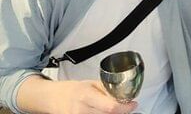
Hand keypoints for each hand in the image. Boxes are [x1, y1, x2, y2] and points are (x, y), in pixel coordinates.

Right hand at [18, 76, 137, 113]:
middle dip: (121, 112)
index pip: (110, 107)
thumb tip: (125, 95)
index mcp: (86, 96)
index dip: (125, 108)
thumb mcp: (91, 84)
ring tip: (116, 109)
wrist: (53, 98)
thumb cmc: (73, 90)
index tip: (133, 104)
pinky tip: (106, 112)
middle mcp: (81, 110)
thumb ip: (107, 90)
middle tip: (126, 107)